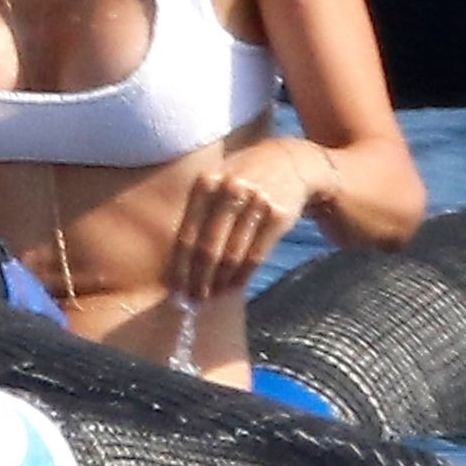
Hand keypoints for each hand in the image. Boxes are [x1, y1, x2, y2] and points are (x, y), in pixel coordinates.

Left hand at [170, 138, 315, 299]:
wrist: (290, 162)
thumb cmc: (241, 180)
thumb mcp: (215, 183)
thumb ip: (196, 214)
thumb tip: (177, 264)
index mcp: (205, 183)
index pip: (186, 236)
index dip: (179, 269)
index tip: (175, 292)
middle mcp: (229, 190)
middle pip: (207, 249)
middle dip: (198, 281)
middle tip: (193, 302)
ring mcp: (256, 202)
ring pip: (231, 255)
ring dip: (219, 283)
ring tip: (211, 298)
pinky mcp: (278, 216)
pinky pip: (256, 256)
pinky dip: (242, 276)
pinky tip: (233, 287)